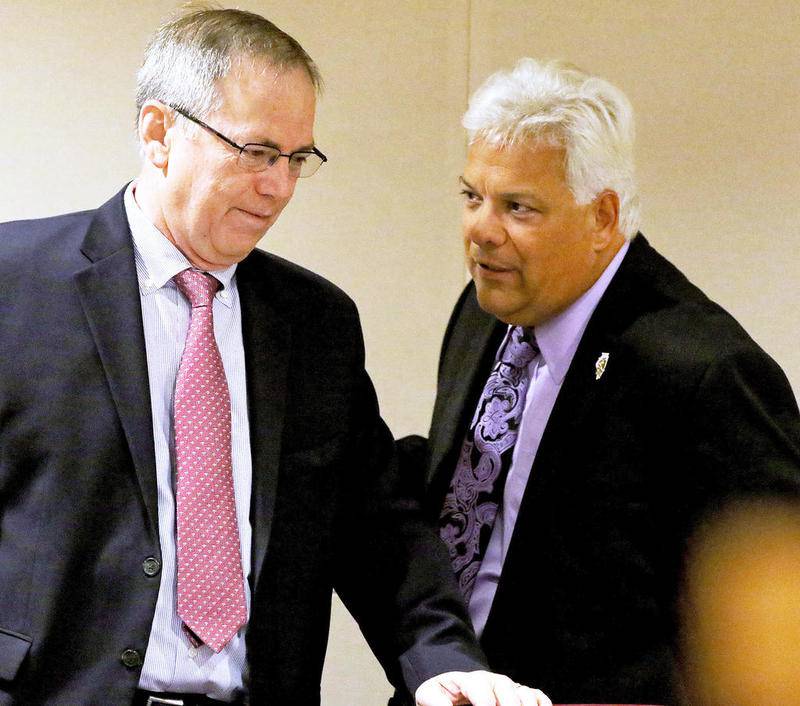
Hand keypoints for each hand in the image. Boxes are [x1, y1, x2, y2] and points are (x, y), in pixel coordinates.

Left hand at [415, 670, 551, 705]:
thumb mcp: (429, 695)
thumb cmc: (442, 692)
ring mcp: (509, 687)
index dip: (485, 704)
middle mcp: (493, 681)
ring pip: (524, 694)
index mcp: (470, 680)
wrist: (452, 685)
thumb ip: (436, 702)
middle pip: (508, 691)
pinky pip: (537, 697)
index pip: (482, 690)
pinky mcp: (520, 694)